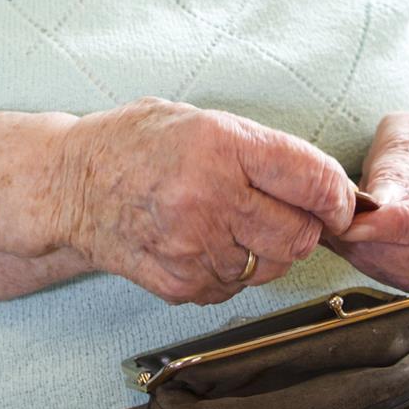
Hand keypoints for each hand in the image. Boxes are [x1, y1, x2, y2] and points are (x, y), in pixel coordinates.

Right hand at [53, 97, 355, 304]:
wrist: (68, 186)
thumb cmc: (139, 145)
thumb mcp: (204, 121)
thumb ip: (266, 152)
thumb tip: (327, 189)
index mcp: (222, 146)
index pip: (314, 180)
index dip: (339, 197)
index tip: (340, 204)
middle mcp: (209, 198)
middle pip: (300, 235)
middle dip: (303, 226)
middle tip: (280, 212)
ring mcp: (193, 247)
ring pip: (272, 266)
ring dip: (265, 249)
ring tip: (230, 223)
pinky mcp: (180, 284)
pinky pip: (237, 287)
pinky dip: (232, 269)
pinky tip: (203, 242)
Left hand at [326, 111, 408, 289]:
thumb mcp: (406, 140)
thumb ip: (392, 173)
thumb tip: (372, 207)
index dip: (404, 226)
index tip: (359, 224)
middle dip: (387, 249)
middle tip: (344, 231)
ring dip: (379, 261)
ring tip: (345, 238)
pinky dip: (379, 268)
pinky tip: (356, 248)